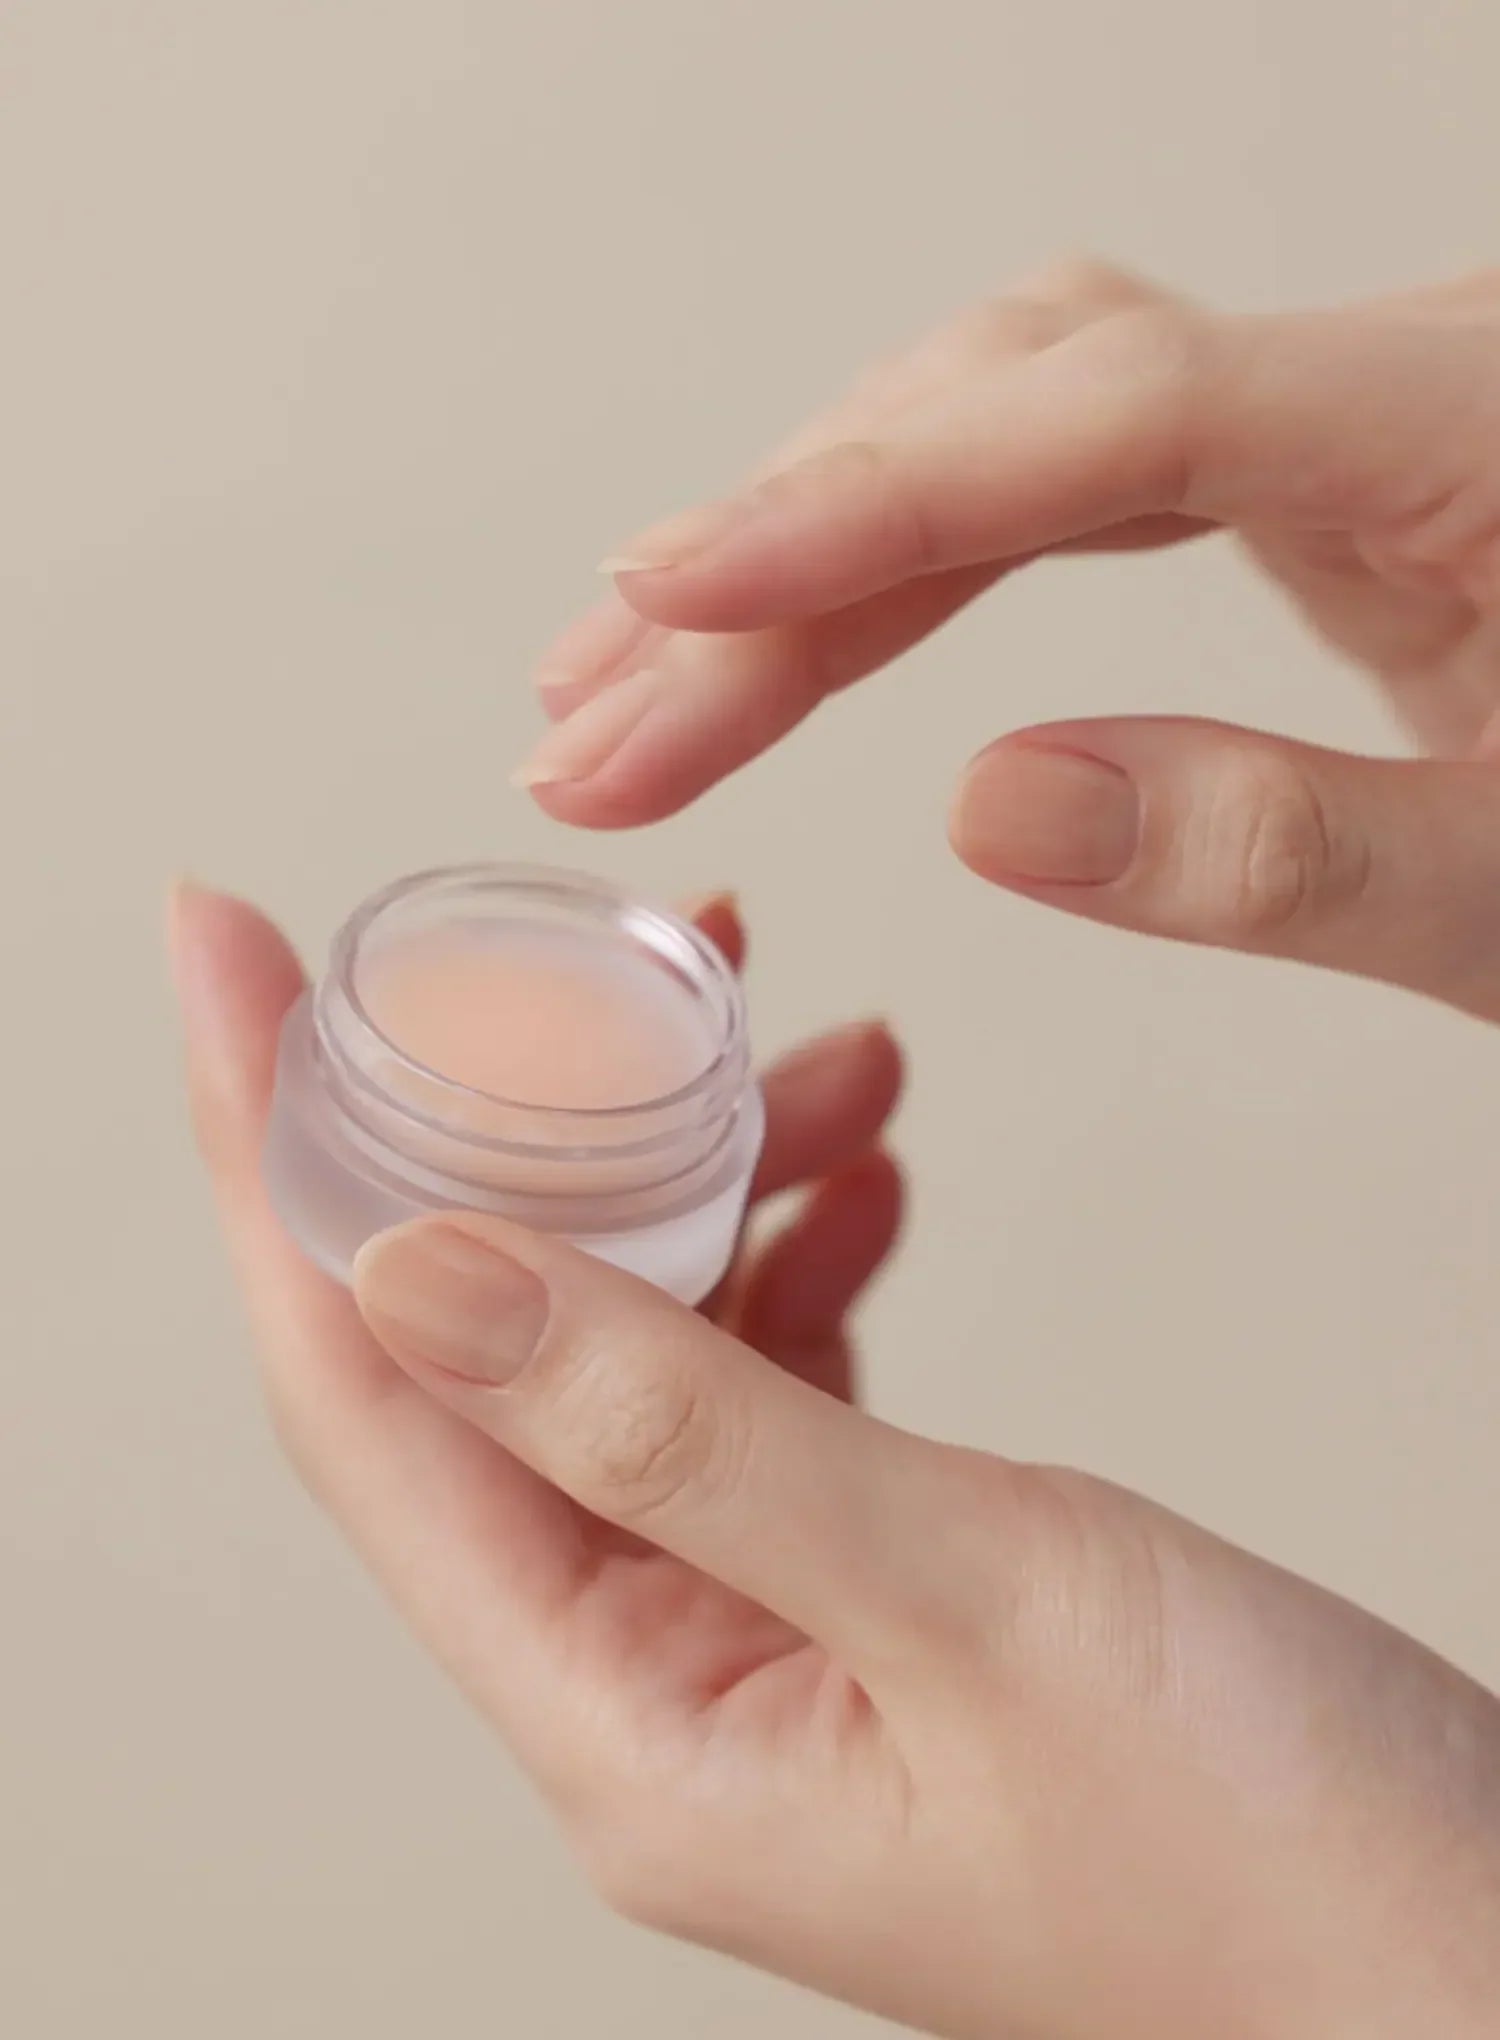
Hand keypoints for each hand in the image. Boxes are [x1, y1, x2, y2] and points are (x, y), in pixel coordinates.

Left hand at [173, 883, 1499, 2038]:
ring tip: (786, 1030)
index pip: (366, 1405)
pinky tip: (864, 1167)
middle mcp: (666, 1690)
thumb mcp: (967, 1599)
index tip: (229, 957)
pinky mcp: (873, 1602)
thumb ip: (682, 1430)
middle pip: (477, 1361)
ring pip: (643, 1351)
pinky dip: (799, 1255)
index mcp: (633, 1728)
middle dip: (480, 1129)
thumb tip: (416, 1270)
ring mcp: (769, 1644)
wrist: (1476, 1968)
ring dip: (692, 1173)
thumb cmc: (1275, 1859)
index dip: (274, 1167)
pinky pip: (771, 1388)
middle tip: (485, 943)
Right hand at [522, 262, 1499, 1021]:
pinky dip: (912, 559)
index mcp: (1465, 429)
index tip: (657, 595)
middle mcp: (1376, 383)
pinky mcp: (1306, 486)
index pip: (1098, 418)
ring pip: (1006, 425)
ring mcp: (1333, 424)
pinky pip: (1062, 477)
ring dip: (810, 556)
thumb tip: (986, 803)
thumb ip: (1283, 850)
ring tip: (636, 697)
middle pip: (1007, 406)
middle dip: (779, 569)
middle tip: (598, 738)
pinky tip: (809, 636)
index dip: (856, 503)